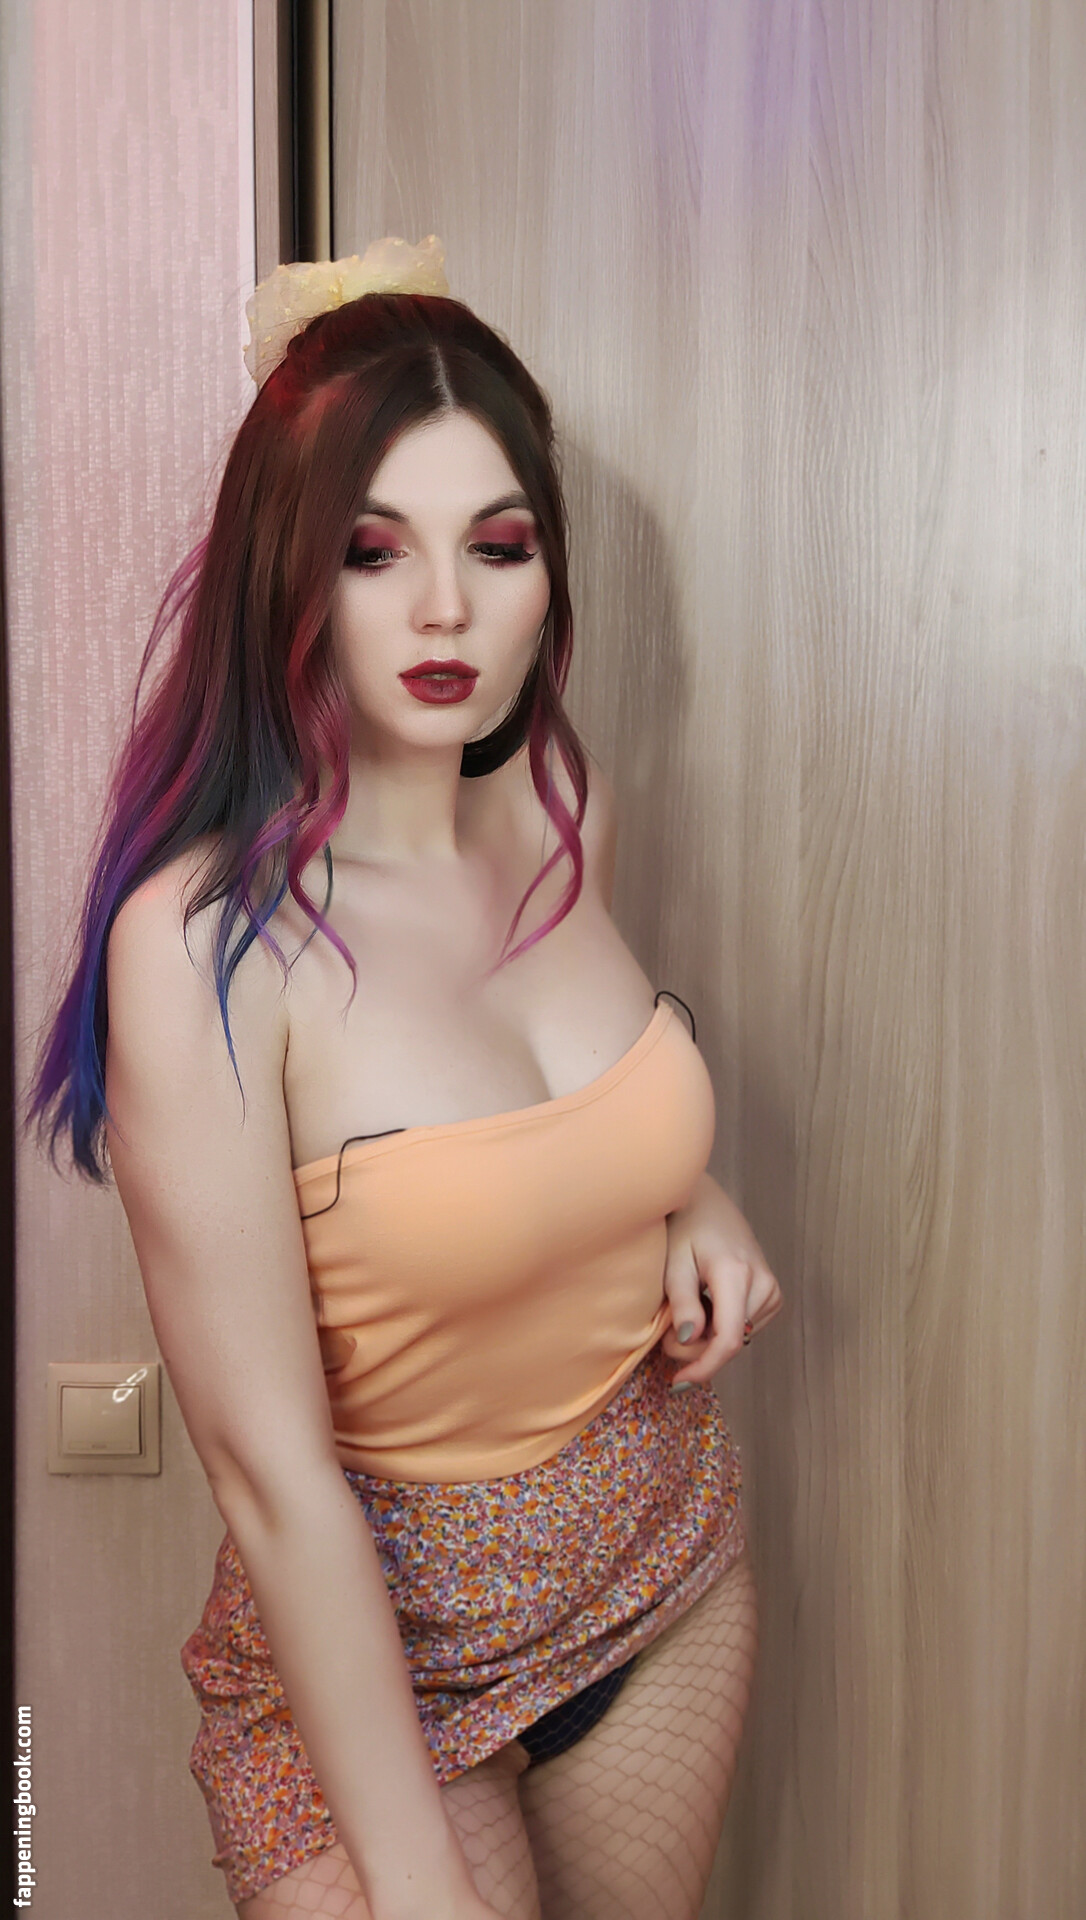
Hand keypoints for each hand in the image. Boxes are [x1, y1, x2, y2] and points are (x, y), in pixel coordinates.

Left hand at [660, 1171, 782, 1384]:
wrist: (706, 1204)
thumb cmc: (683, 1230)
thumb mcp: (673, 1264)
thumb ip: (682, 1303)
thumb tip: (690, 1339)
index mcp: (735, 1274)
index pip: (727, 1338)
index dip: (704, 1367)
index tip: (679, 1381)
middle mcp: (762, 1284)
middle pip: (729, 1343)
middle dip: (695, 1348)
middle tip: (667, 1330)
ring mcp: (771, 1290)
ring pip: (736, 1339)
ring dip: (707, 1337)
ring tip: (690, 1306)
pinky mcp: (772, 1295)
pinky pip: (743, 1328)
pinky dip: (720, 1327)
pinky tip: (708, 1304)